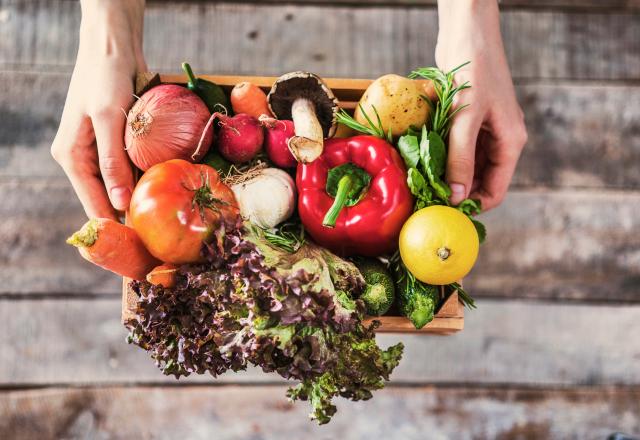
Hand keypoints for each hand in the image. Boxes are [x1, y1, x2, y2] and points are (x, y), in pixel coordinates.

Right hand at [51, 0, 145, 219]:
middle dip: (130, 216)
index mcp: (71, 158)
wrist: (113, 46)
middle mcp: (82, 159)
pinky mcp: (116, 143)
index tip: (138, 248)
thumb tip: (121, 203)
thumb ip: (113, 162)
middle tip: (158, 238)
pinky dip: (145, 178)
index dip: (115, 228)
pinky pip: (130, 169)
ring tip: (164, 221)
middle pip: (106, 199)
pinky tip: (164, 191)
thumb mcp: (110, 119)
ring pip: (121, 186)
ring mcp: (99, 151)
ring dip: (140, 198)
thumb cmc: (106, 77)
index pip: (93, 204)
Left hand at [436, 0, 526, 209]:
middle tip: (427, 200)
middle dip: (456, 191)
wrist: (467, 32)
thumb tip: (457, 196)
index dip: (473, 205)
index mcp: (510, 142)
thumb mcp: (466, 118)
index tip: (445, 213)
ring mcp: (483, 130)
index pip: (496, 190)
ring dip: (446, 174)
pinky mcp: (466, 121)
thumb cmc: (473, 71)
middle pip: (479, 180)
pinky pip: (455, 148)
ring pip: (465, 166)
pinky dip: (441, 156)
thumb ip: (461, 158)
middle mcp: (499, 140)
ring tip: (422, 183)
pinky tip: (423, 161)